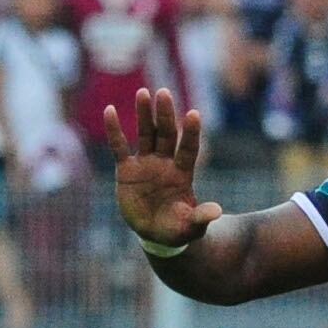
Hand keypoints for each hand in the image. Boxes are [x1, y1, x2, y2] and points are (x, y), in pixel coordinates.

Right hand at [103, 83, 215, 249]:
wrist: (154, 234)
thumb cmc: (176, 228)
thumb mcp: (190, 226)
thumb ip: (200, 217)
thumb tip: (216, 212)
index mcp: (182, 173)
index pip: (188, 149)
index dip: (191, 133)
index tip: (194, 113)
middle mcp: (165, 163)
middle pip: (166, 134)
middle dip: (165, 115)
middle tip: (164, 92)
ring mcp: (146, 163)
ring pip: (146, 134)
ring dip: (144, 115)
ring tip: (143, 93)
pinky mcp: (127, 170)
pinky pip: (119, 147)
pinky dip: (114, 130)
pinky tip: (110, 111)